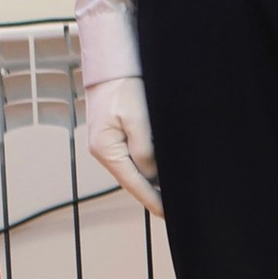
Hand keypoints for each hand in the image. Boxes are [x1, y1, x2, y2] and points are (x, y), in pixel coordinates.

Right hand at [85, 76, 162, 216]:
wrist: (112, 65)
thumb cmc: (123, 87)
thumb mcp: (138, 118)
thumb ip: (144, 149)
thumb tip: (152, 173)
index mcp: (105, 149)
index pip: (132, 183)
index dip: (151, 200)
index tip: (166, 213)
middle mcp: (104, 150)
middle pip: (132, 179)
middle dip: (152, 193)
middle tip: (173, 206)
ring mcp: (107, 144)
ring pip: (133, 169)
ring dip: (150, 179)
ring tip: (170, 191)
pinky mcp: (114, 135)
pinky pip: (132, 157)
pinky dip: (146, 165)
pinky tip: (159, 169)